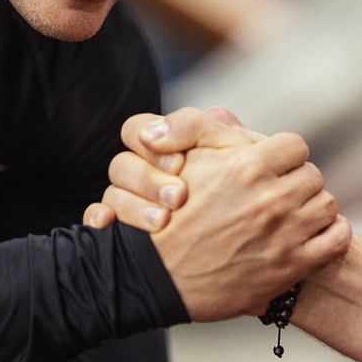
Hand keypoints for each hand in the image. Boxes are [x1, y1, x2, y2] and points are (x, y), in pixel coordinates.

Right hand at [82, 107, 263, 230]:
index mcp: (167, 147)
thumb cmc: (253, 186)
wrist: (263, 232)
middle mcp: (146, 171)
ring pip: (112, 194)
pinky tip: (105, 225)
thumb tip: (157, 131)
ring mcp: (135, 202)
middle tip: (180, 196)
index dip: (151, 143)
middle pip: (122, 164)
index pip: (137, 130)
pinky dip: (99, 219)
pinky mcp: (127, 231)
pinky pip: (98, 219)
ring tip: (162, 222)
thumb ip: (205, 129)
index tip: (179, 164)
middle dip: (148, 180)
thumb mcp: (237, 152)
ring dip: (132, 205)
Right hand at [87, 107, 349, 320]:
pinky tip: (312, 237)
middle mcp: (270, 198)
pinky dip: (331, 235)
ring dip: (312, 209)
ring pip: (327, 205)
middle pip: (312, 175)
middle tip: (277, 197)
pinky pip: (337, 239)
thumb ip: (219, 133)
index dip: (283, 157)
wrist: (157, 278)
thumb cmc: (169, 216)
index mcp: (247, 167)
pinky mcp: (292, 267)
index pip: (294, 146)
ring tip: (292, 218)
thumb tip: (250, 132)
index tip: (271, 170)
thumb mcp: (186, 161)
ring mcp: (284, 234)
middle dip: (296, 184)